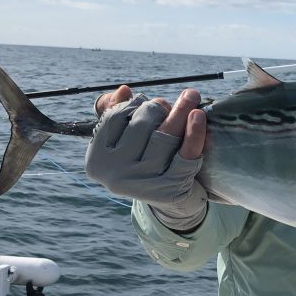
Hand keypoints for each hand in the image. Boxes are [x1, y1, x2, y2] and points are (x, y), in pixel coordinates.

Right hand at [86, 85, 208, 229]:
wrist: (171, 204)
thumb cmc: (145, 161)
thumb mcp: (123, 138)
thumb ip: (114, 111)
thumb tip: (123, 91)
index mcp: (97, 159)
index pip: (116, 116)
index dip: (136, 103)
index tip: (147, 102)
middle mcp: (115, 174)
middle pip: (141, 124)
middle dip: (158, 108)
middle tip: (171, 103)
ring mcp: (143, 183)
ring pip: (164, 136)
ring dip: (180, 111)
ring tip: (192, 95)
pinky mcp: (171, 189)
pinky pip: (185, 154)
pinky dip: (194, 133)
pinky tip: (198, 115)